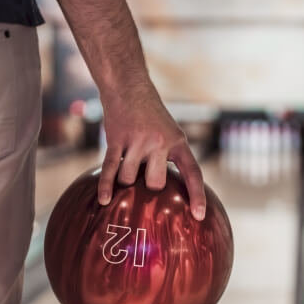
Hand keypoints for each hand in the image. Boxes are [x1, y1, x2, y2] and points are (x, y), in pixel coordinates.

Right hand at [97, 85, 205, 220]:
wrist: (128, 87)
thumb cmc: (149, 115)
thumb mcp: (169, 132)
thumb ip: (170, 157)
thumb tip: (164, 190)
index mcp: (178, 142)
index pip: (193, 172)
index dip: (197, 195)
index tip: (199, 216)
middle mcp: (160, 142)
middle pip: (155, 183)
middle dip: (148, 185)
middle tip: (143, 171)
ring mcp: (138, 141)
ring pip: (129, 179)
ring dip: (125, 178)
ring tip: (126, 160)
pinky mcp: (117, 140)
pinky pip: (111, 169)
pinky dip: (106, 186)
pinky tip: (103, 200)